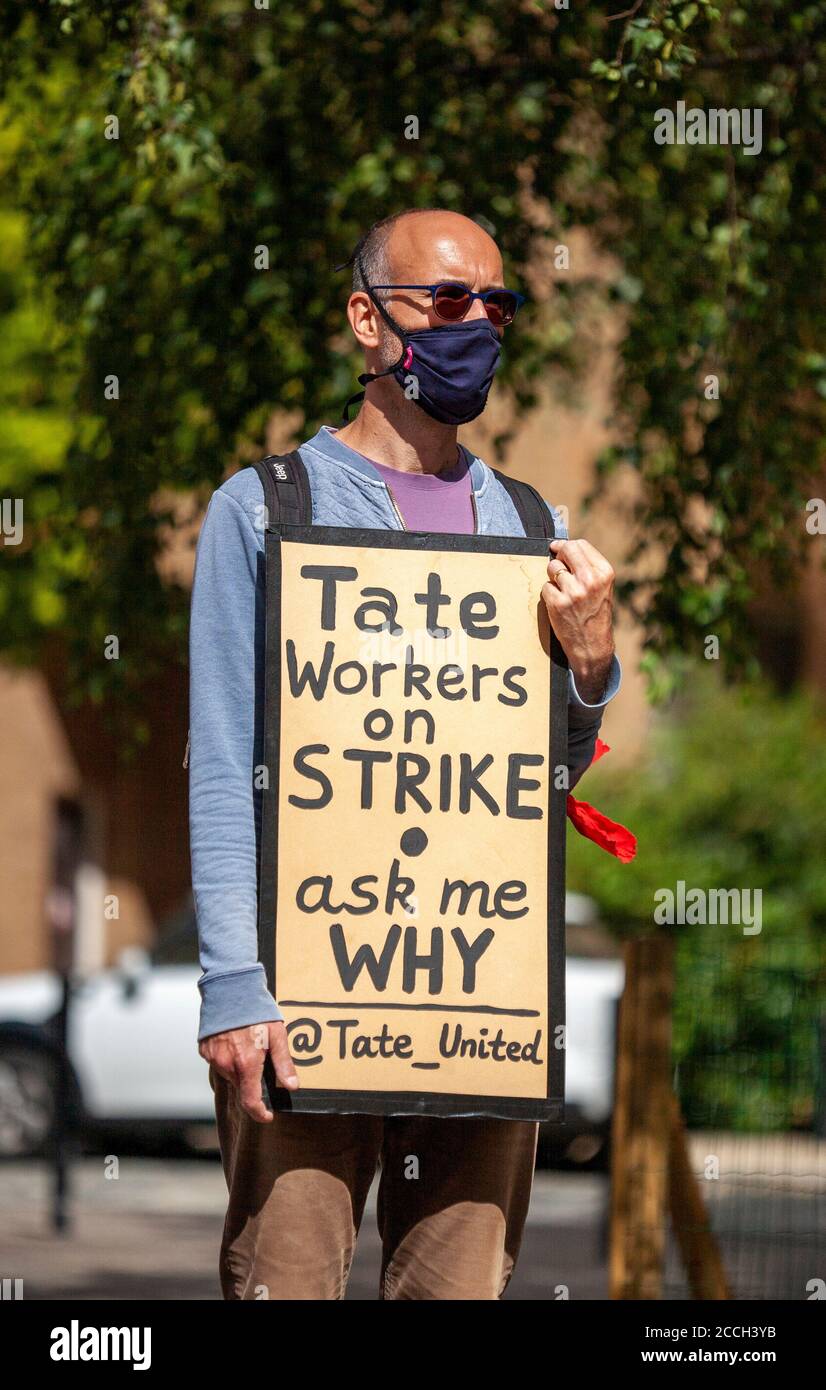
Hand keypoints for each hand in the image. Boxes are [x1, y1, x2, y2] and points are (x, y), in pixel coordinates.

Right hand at [199, 1020, 298, 1122]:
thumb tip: (292, 1086)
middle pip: (241, 1086)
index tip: (267, 1115)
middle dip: (252, 1082)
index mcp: (246, 1064)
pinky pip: (219, 1062)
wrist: (229, 988)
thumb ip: (283, 1063)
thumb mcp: (277, 1035)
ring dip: (240, 1069)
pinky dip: (228, 1058)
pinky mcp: (205, 1049)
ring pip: (230, 1075)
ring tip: (248, 1047)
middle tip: (262, 1062)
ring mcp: (213, 1057)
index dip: (259, 1113)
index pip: (250, 1102)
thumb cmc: (256, 1010)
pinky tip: (235, 1042)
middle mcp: (227, 1065)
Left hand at [541, 538, 614, 702]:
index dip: (566, 546)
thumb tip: (562, 547)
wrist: (592, 646)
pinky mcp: (558, 603)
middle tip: (557, 565)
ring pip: (552, 568)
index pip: (580, 545)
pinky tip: (559, 604)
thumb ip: (587, 567)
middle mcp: (590, 580)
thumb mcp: (602, 588)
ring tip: (564, 592)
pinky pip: (545, 587)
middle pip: (566, 550)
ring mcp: (573, 592)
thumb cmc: (595, 614)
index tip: (559, 549)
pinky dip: (549, 594)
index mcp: (605, 573)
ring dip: (553, 578)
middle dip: (558, 555)